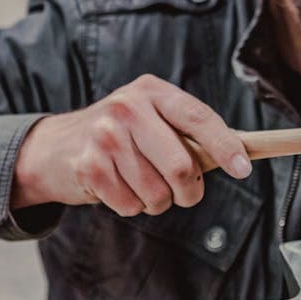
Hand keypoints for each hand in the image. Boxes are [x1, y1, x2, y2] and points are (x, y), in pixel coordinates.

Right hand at [11, 74, 250, 216]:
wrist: (57, 147)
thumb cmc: (124, 136)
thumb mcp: (156, 119)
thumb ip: (193, 134)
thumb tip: (241, 156)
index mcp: (153, 92)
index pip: (200, 119)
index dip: (226, 146)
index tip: (243, 169)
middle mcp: (128, 108)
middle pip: (181, 166)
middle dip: (190, 190)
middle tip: (186, 192)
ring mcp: (104, 136)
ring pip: (157, 193)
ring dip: (160, 201)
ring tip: (145, 186)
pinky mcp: (88, 166)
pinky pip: (132, 205)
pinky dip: (134, 207)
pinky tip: (121, 188)